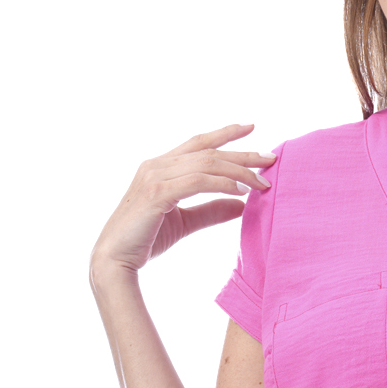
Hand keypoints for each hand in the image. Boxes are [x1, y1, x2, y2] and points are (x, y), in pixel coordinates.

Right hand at [90, 123, 275, 277]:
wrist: (115, 260)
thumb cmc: (145, 240)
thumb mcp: (185, 222)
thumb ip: (211, 210)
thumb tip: (241, 204)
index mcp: (160, 166)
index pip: (198, 143)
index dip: (225, 133)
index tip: (252, 127)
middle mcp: (156, 165)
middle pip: (208, 151)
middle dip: (243, 153)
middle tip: (271, 159)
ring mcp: (155, 176)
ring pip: (206, 164)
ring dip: (239, 171)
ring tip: (262, 182)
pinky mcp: (156, 193)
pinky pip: (197, 181)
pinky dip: (223, 184)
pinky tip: (242, 191)